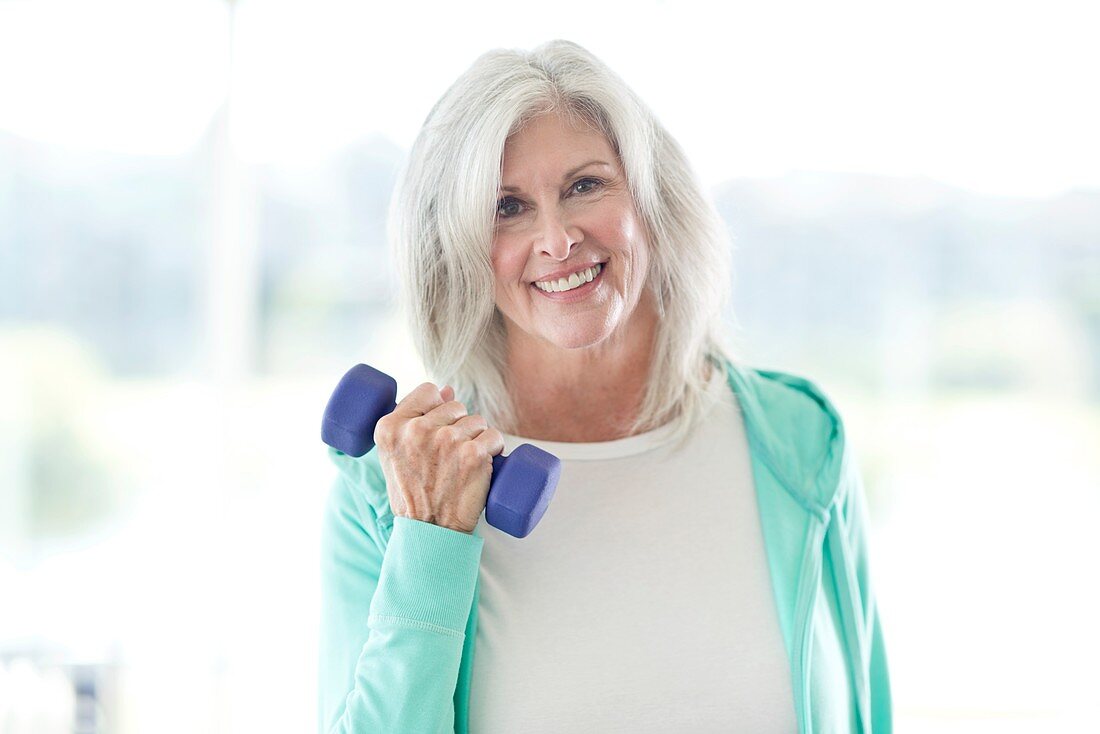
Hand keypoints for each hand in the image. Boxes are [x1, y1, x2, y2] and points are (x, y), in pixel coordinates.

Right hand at [373, 383, 504, 533]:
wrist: (429, 531)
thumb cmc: (413, 494)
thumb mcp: (396, 454)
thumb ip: (413, 419)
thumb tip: (447, 389)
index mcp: (391, 427)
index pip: (428, 392)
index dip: (439, 408)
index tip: (439, 429)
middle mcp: (417, 430)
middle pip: (456, 406)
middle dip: (459, 426)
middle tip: (450, 457)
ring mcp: (446, 441)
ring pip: (477, 421)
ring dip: (477, 438)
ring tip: (463, 464)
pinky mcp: (473, 454)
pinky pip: (495, 437)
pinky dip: (494, 450)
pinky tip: (482, 466)